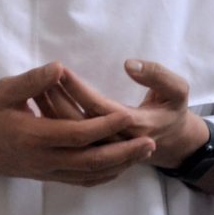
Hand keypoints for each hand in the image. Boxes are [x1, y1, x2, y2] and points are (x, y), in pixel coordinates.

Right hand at [0, 62, 154, 199]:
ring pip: (89, 174)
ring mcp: (47, 171)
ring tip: (144, 154)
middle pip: (92, 161)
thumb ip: (33, 82)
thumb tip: (59, 68)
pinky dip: (103, 176)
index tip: (128, 114)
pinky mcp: (48, 177)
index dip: (105, 126)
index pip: (79, 134)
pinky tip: (119, 168)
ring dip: (119, 166)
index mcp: (35, 136)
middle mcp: (44, 159)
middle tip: (151, 142)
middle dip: (124, 152)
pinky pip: (81, 181)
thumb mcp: (4, 90)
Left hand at [45, 60, 208, 169]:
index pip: (97, 107)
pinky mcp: (95, 150)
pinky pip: (68, 141)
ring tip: (36, 87)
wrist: (173, 142)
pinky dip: (54, 123)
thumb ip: (157, 75)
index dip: (78, 89)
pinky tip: (41, 105)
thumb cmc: (172, 111)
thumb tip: (129, 64)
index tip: (60, 69)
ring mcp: (103, 149)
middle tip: (40, 77)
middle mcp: (115, 142)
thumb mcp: (177, 90)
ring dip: (51, 110)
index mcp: (135, 125)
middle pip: (77, 124)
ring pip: (69, 135)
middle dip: (57, 99)